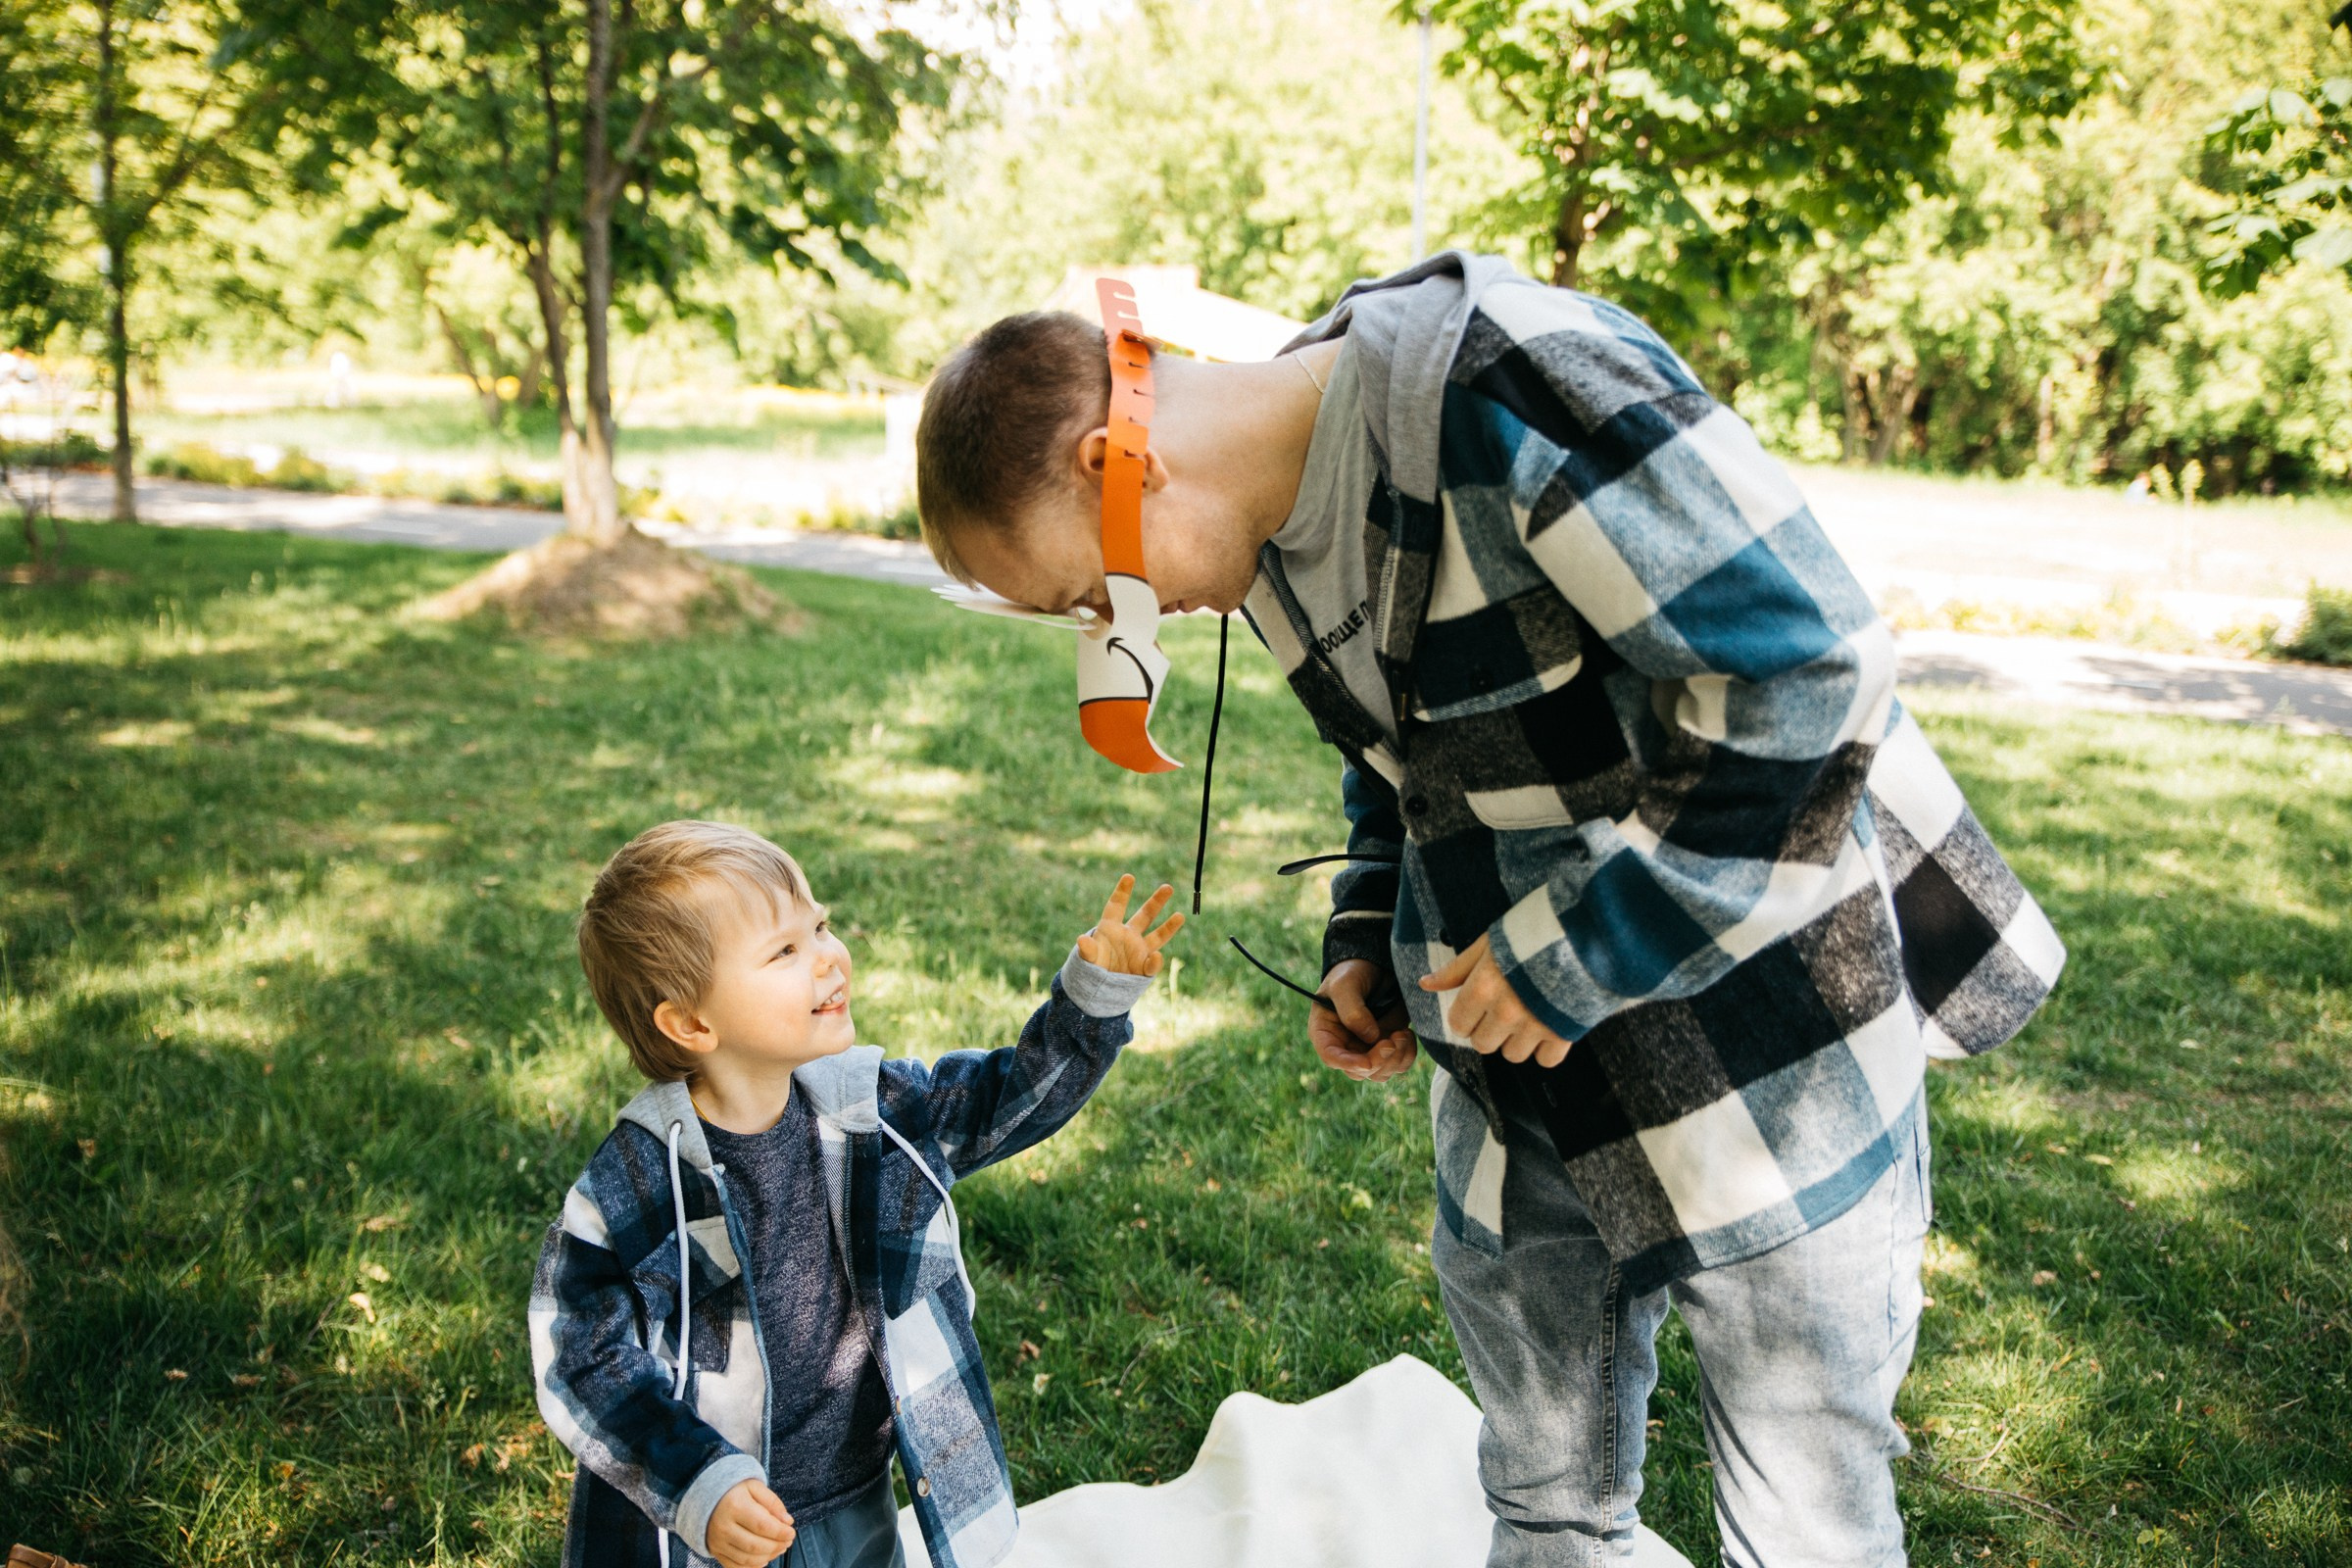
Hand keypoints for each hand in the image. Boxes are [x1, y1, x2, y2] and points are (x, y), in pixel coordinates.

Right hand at [706, 1478, 793, 1567]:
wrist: (706, 1497)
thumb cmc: (735, 1491)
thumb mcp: (755, 1487)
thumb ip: (773, 1503)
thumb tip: (787, 1522)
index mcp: (734, 1506)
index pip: (762, 1525)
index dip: (780, 1532)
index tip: (791, 1532)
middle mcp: (723, 1527)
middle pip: (755, 1545)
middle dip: (776, 1546)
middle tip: (788, 1541)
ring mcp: (717, 1542)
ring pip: (746, 1559)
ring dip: (768, 1557)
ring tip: (779, 1548)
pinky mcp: (715, 1552)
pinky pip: (735, 1567)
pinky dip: (753, 1566)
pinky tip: (764, 1558)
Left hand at [1076, 874, 1185, 976]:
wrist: (1100, 988)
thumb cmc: (1091, 968)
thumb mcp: (1087, 958)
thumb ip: (1087, 949)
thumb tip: (1081, 940)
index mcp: (1110, 928)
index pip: (1117, 906)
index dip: (1123, 892)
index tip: (1129, 876)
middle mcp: (1128, 935)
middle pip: (1145, 915)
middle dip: (1156, 901)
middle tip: (1168, 887)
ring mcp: (1139, 950)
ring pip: (1158, 936)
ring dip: (1169, 926)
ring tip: (1181, 915)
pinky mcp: (1144, 967)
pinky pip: (1152, 964)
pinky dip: (1155, 962)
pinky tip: (1154, 958)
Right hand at [1309, 959, 1417, 1082]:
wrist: (1374, 967)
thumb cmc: (1352, 973)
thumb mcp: (1345, 984)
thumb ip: (1352, 1010)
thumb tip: (1371, 1038)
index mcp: (1326, 1033)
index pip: (1331, 1057)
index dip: (1348, 1064)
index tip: (1367, 1063)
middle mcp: (1345, 1047)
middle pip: (1359, 1071)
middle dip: (1378, 1061)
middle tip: (1393, 1039)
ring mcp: (1367, 1049)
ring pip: (1381, 1073)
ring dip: (1395, 1058)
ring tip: (1403, 1033)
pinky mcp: (1387, 1047)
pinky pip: (1398, 1064)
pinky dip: (1407, 1055)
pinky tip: (1407, 1034)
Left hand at [1420, 935, 1571, 1067]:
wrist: (1585, 931)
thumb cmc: (1531, 932)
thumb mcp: (1488, 944)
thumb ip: (1457, 969)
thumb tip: (1425, 984)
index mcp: (1482, 988)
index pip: (1458, 1024)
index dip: (1465, 1016)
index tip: (1477, 1007)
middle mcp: (1505, 1012)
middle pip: (1483, 1044)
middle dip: (1489, 1030)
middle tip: (1503, 1010)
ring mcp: (1535, 1025)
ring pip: (1512, 1055)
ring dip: (1516, 1040)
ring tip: (1528, 1015)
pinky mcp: (1564, 1032)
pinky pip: (1546, 1060)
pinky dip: (1547, 1049)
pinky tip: (1549, 1025)